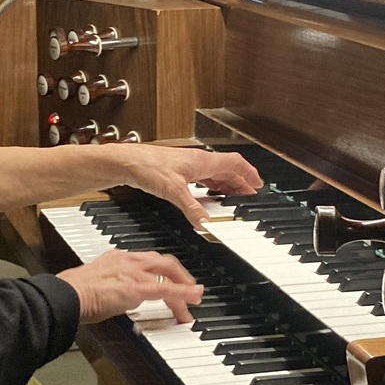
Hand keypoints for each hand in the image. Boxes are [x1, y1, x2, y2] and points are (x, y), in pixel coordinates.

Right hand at [60, 249, 203, 324]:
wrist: (66, 295)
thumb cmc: (73, 294)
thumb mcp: (96, 284)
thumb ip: (109, 287)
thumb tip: (114, 299)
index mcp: (117, 258)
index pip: (147, 259)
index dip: (163, 270)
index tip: (169, 279)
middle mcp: (127, 260)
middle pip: (163, 261)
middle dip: (180, 275)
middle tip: (190, 288)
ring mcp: (133, 272)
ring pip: (168, 273)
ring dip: (184, 288)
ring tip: (193, 300)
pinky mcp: (136, 287)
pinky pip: (167, 288)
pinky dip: (183, 293)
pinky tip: (193, 298)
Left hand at [120, 144, 261, 228]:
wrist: (126, 162)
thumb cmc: (147, 167)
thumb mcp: (173, 190)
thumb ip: (192, 208)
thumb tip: (206, 223)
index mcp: (202, 161)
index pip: (235, 163)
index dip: (249, 173)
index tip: (258, 183)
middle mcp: (197, 161)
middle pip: (227, 170)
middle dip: (240, 182)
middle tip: (249, 196)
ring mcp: (188, 166)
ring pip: (214, 174)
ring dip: (226, 185)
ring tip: (233, 198)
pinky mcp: (178, 172)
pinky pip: (202, 180)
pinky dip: (210, 188)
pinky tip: (208, 197)